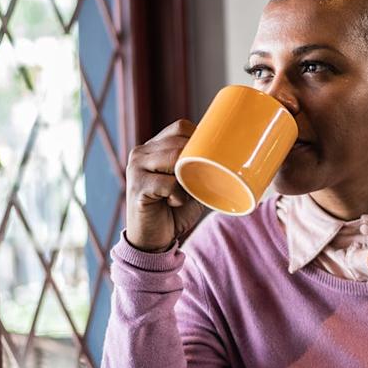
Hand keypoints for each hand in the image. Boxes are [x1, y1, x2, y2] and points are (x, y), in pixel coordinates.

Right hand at [125, 120, 205, 252]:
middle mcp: (140, 153)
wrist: (154, 240)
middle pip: (179, 143)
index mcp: (152, 147)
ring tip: (181, 194)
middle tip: (194, 183)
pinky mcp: (137, 187)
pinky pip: (168, 184)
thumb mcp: (190, 182)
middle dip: (195, 163)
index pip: (180, 127)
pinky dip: (178, 196)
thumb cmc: (175, 210)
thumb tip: (232, 152)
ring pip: (173, 159)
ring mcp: (136, 169)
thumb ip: (199, 165)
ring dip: (186, 180)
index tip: (208, 157)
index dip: (199, 139)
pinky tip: (171, 203)